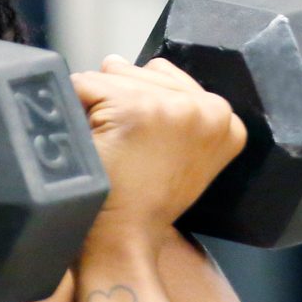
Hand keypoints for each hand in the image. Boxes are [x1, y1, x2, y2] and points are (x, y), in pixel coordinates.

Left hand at [71, 55, 247, 240]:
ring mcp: (173, 107)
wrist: (123, 242)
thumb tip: (118, 59)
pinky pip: (84, 84)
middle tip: (124, 152)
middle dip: (116, 101)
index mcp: (227, 119)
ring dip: (96, 107)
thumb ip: (167, 106)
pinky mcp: (135, 108)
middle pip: (138, 70)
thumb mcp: (178, 152)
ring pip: (110, 75)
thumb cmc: (142, 202)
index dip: (137, 105)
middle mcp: (210, 108)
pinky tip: (95, 146)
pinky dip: (75, 112)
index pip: (164, 76)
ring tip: (112, 150)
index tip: (139, 144)